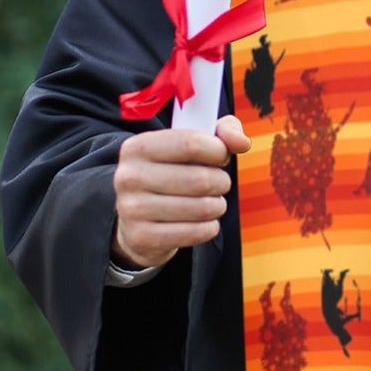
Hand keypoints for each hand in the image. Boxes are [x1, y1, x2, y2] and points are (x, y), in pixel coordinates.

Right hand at [111, 114, 251, 269]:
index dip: (218, 151)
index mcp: (138, 147)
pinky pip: (196, 233)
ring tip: (211, 203)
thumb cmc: (172, 173)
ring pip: (202, 208)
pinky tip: (203, 222)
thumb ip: (222, 132)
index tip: (221, 157)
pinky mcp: (142, 237)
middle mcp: (129, 176)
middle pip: (201, 179)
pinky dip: (209, 228)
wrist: (137, 219)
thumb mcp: (191, 144)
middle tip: (218, 184)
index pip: (192, 143)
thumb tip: (241, 142)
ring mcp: (132, 209)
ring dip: (217, 206)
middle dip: (221, 182)